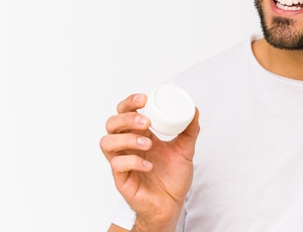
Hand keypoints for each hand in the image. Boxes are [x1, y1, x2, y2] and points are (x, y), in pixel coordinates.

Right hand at [100, 93, 198, 228]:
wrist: (172, 204)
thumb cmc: (173, 177)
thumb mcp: (185, 149)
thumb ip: (190, 130)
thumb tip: (194, 109)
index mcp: (139, 135)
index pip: (124, 112)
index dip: (129, 102)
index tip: (144, 98)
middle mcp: (127, 146)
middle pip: (111, 124)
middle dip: (126, 118)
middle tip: (146, 121)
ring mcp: (122, 162)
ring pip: (107, 143)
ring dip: (127, 138)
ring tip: (148, 143)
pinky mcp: (121, 180)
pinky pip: (117, 165)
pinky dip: (133, 161)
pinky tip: (149, 164)